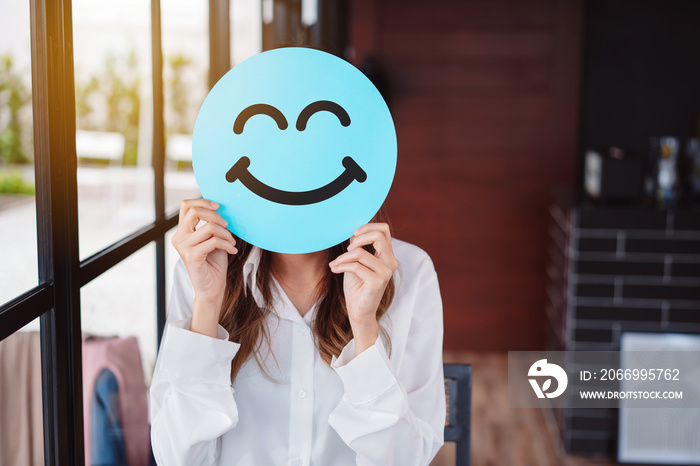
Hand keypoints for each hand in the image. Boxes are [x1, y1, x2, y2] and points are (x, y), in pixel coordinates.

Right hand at [171, 199, 236, 336]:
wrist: (212, 288)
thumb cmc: (214, 263)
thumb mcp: (213, 238)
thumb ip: (211, 224)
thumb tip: (221, 209)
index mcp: (182, 231)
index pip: (186, 205)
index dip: (203, 202)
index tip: (219, 207)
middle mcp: (179, 237)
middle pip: (195, 211)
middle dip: (216, 216)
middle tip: (228, 226)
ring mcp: (183, 247)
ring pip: (209, 227)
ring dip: (226, 233)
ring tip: (232, 242)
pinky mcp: (191, 257)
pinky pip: (213, 242)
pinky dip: (227, 244)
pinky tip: (232, 250)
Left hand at [329, 223, 397, 354]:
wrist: (358, 311)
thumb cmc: (357, 287)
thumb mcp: (356, 261)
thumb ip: (358, 247)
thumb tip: (352, 231)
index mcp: (387, 256)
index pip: (384, 230)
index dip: (367, 227)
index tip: (353, 234)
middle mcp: (390, 262)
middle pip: (378, 235)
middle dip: (357, 239)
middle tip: (346, 249)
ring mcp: (386, 272)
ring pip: (360, 252)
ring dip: (342, 257)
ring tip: (335, 264)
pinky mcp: (378, 282)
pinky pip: (355, 266)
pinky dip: (341, 266)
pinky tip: (334, 269)